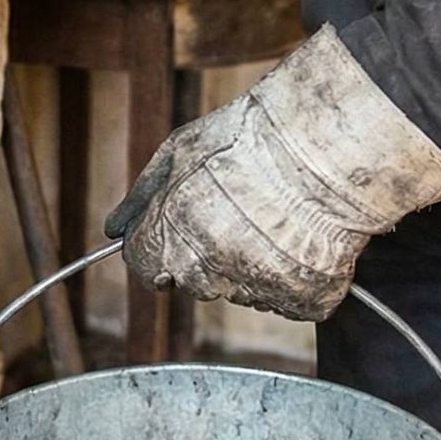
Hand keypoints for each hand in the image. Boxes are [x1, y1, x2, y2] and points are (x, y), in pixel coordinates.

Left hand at [104, 28, 440, 319]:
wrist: (327, 141)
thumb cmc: (250, 137)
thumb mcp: (177, 152)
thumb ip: (141, 199)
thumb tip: (113, 231)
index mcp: (169, 242)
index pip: (144, 267)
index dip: (160, 243)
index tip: (182, 222)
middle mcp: (207, 276)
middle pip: (193, 280)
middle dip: (208, 251)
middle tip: (242, 208)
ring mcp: (258, 293)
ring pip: (243, 287)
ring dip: (254, 261)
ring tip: (279, 213)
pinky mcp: (305, 302)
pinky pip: (289, 296)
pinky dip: (297, 273)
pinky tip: (305, 234)